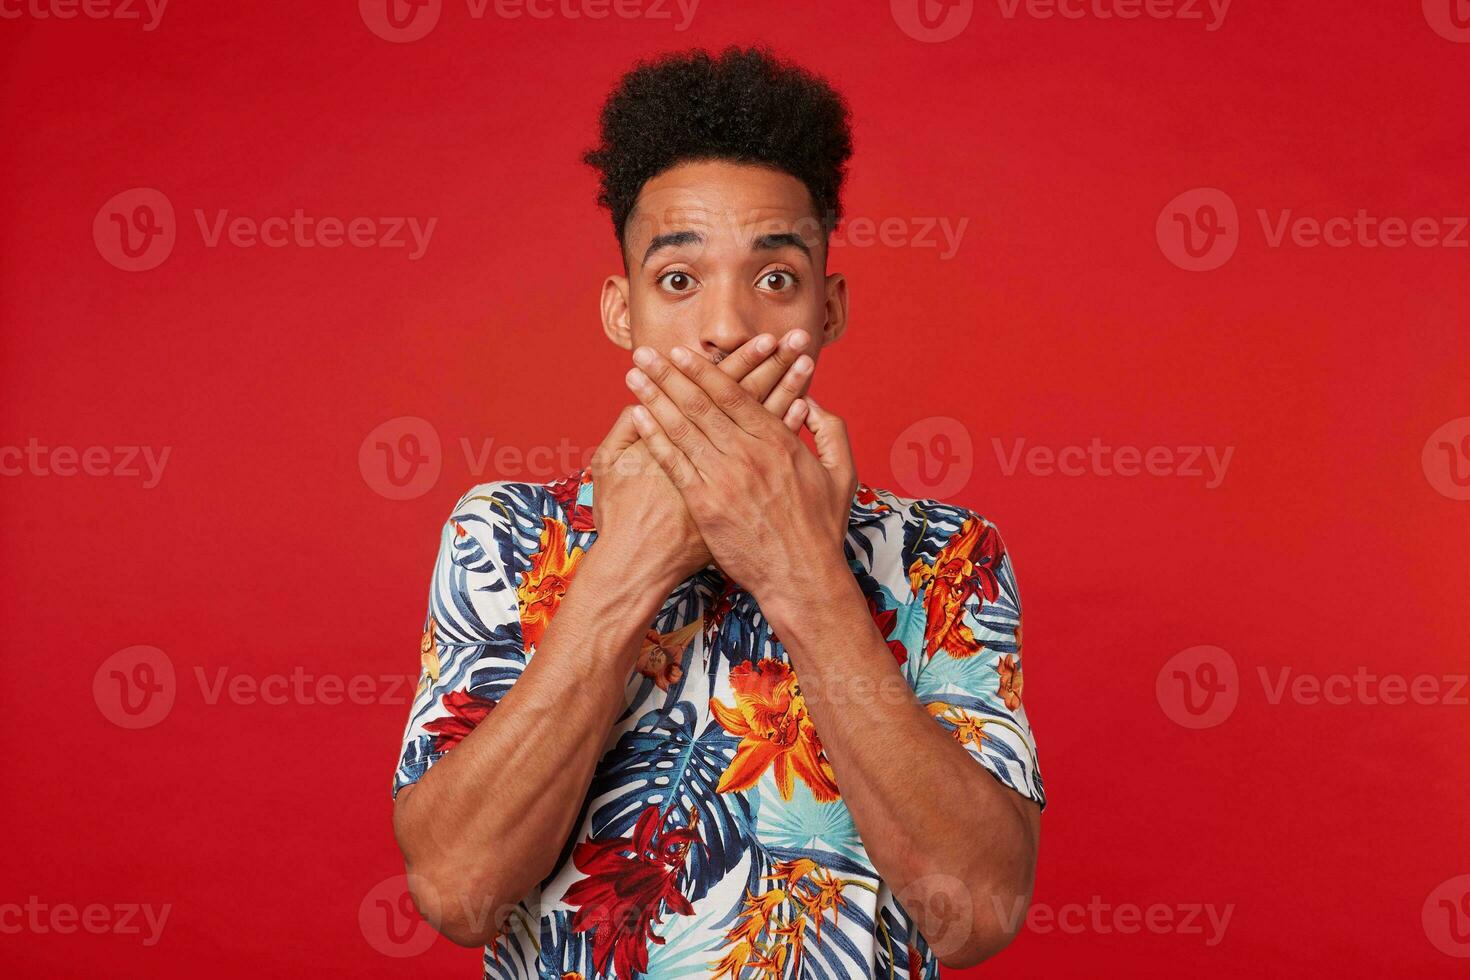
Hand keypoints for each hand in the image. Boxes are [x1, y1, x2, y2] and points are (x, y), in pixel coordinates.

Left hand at [623, 343, 857, 600]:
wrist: (803, 578)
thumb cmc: (822, 529)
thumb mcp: (841, 473)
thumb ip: (831, 431)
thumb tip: (813, 402)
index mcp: (778, 441)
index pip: (733, 394)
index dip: (703, 370)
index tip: (682, 353)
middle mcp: (748, 453)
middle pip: (700, 404)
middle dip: (669, 374)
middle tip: (646, 352)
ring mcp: (724, 478)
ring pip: (682, 428)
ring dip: (655, 397)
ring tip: (635, 375)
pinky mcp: (706, 504)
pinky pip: (674, 462)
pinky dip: (654, 436)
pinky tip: (638, 416)